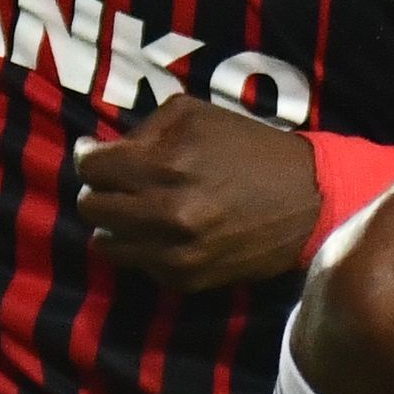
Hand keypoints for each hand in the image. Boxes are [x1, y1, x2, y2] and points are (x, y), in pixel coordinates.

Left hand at [72, 96, 320, 288]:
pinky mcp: (185, 279)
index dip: (88, 157)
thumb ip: (143, 129)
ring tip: (137, 208)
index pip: (90, 169)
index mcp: (164, 165)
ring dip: (115, 222)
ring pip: (106, 242)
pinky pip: (138, 263)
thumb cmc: (247, 148)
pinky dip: (143, 246)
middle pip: (89, 206)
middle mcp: (163, 213)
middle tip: (116, 181)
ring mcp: (173, 252)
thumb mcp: (195, 114)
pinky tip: (165, 230)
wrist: (305, 200)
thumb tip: (103, 149)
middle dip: (98, 189)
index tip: (95, 154)